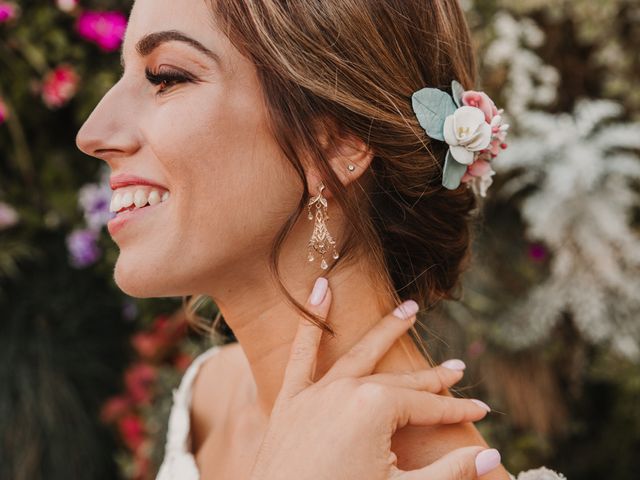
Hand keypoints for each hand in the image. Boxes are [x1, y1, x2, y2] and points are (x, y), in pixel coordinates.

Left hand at [249, 277, 500, 479]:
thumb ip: (449, 473)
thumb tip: (494, 457)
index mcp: (376, 409)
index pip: (429, 407)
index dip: (458, 410)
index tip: (484, 410)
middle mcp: (347, 390)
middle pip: (401, 382)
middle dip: (432, 378)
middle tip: (458, 369)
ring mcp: (316, 393)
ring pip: (360, 353)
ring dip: (386, 330)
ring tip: (410, 308)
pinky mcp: (290, 400)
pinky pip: (301, 353)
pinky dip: (311, 320)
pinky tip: (319, 288)